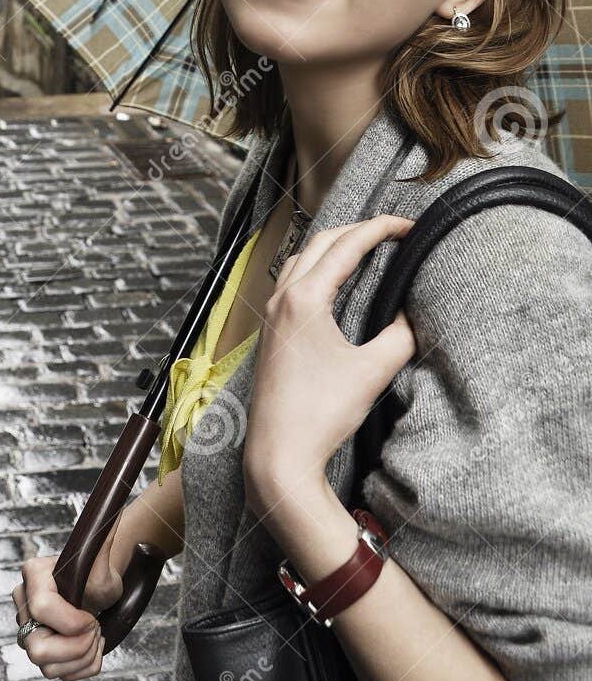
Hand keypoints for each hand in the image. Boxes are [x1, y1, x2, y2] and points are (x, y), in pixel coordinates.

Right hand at [11, 520, 122, 680]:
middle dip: (76, 647)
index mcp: (33, 576)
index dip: (72, 622)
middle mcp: (24, 604)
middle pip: (37, 649)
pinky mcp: (40, 651)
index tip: (91, 617)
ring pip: (47, 668)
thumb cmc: (98, 572)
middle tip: (94, 628)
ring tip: (95, 637)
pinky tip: (90, 648)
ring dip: (82, 658)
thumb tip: (111, 515)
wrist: (97, 587)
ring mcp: (28, 630)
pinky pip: (57, 675)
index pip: (42, 609)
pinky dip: (81, 668)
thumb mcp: (103, 560)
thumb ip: (104, 538)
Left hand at [242, 214, 416, 521]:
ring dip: (333, 246)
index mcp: (304, 297)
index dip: (381, 229)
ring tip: (367, 248)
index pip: (347, 245)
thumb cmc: (322, 414)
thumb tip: (409, 316)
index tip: (410, 225)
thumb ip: (400, 336)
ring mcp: (271, 314)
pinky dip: (316, 268)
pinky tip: (335, 283)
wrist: (279, 454)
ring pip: (301, 259)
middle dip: (358, 230)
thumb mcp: (373, 372)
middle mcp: (281, 297)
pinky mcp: (270, 332)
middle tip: (393, 232)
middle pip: (321, 241)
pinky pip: (292, 281)